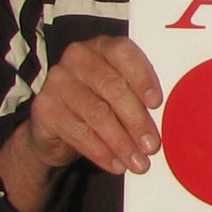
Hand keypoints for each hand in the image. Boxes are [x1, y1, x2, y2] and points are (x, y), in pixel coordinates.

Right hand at [0, 36, 163, 211]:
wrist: (57, 126)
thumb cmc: (101, 104)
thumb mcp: (121, 95)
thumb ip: (139, 97)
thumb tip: (168, 120)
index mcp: (103, 46)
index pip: (123, 53)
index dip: (142, 77)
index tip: (156, 103)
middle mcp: (77, 57)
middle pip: (112, 87)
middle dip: (136, 120)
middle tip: (152, 146)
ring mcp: (57, 80)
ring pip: (97, 113)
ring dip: (121, 142)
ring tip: (138, 162)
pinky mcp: (44, 107)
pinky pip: (78, 133)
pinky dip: (101, 152)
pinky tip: (116, 165)